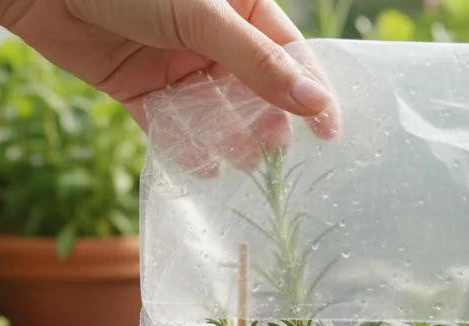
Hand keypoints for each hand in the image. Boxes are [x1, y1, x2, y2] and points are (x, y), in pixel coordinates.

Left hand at [0, 0, 337, 134]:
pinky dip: (187, 146)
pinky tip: (203, 166)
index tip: (328, 131)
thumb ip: (257, 61)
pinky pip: (172, 124)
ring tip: (243, 159)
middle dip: (266, 119)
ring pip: (215, 110)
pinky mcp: (141, 88)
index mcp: (240, 4)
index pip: (288, 52)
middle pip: (254, 87)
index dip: (310, 91)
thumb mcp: (202, 16)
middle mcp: (212, 35)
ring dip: (229, 137)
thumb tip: (313, 101)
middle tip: (274, 149)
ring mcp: (177, 63)